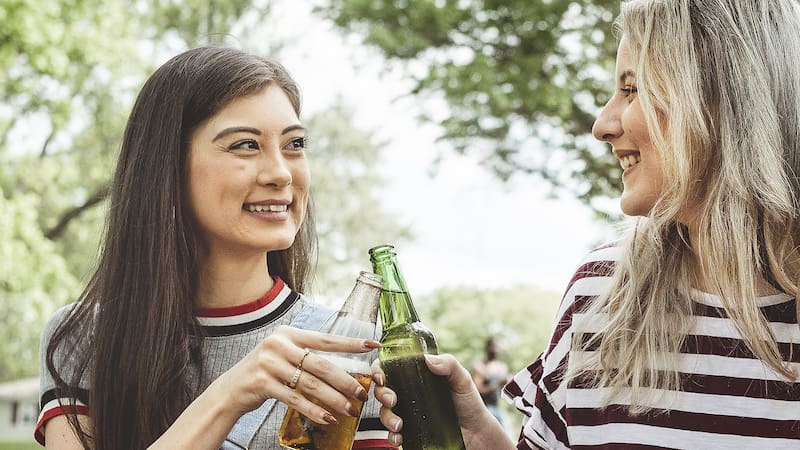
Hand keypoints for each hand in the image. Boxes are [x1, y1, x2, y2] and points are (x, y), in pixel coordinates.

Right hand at [212, 324, 379, 425]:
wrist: (230, 389)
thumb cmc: (264, 372)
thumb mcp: (283, 354)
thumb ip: (307, 355)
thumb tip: (344, 368)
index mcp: (288, 334)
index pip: (326, 338)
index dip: (351, 343)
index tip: (373, 345)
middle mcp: (278, 344)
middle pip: (321, 364)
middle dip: (345, 380)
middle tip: (362, 393)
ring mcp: (269, 363)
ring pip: (311, 383)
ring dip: (334, 399)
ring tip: (350, 409)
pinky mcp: (262, 384)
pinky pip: (295, 399)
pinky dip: (314, 410)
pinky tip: (328, 418)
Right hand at [372, 353, 511, 448]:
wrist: (477, 433)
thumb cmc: (469, 404)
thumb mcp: (462, 379)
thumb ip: (449, 365)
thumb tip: (428, 359)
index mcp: (416, 377)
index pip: (390, 368)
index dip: (379, 370)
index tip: (382, 376)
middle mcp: (409, 394)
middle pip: (382, 390)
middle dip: (381, 394)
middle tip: (392, 400)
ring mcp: (409, 413)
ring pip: (384, 413)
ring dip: (386, 418)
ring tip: (399, 424)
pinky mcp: (411, 431)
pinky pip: (393, 434)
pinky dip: (392, 436)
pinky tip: (399, 437)